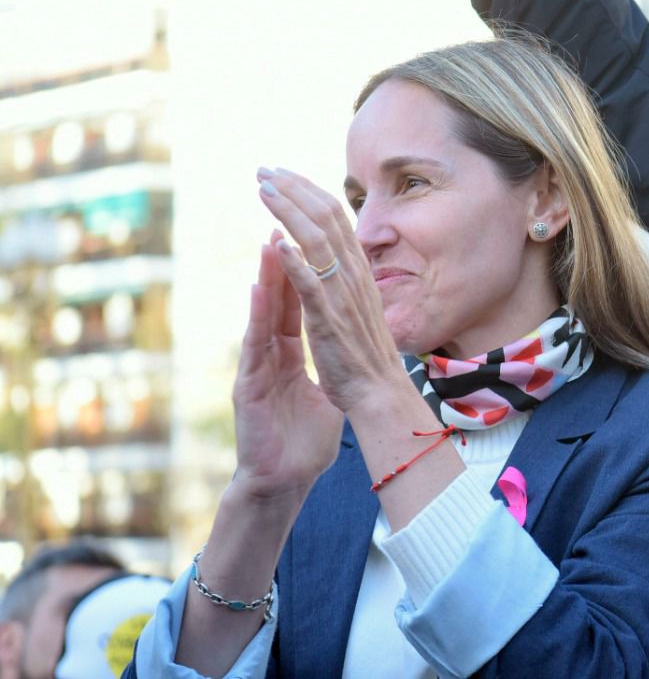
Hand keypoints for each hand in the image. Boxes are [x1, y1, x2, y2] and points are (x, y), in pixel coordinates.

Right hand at [230, 238, 343, 501]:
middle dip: (282, 259)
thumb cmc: (303, 441)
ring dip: (267, 277)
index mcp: (289, 354)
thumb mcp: (324, 395)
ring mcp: (258, 367)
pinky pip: (255, 344)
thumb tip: (348, 354)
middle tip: (285, 219)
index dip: (302, 270)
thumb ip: (327, 370)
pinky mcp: (250, 386)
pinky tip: (259, 288)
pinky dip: (258, 315)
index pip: (296, 304)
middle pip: (278, 300)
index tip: (310, 235)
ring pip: (263, 314)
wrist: (284, 479)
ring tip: (270, 239)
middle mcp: (271, 354)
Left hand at [256, 167, 407, 414]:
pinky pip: (312, 285)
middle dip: (293, 190)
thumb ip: (343, 279)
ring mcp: (341, 295)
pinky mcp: (329, 319)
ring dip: (288, 211)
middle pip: (324, 218)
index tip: (284, 176)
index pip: (334, 218)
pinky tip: (277, 244)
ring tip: (263, 189)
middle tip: (265, 170)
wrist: (379, 390)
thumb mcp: (356, 306)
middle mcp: (352, 275)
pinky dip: (296, 262)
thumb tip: (326, 256)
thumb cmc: (365, 354)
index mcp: (357, 270)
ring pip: (315, 241)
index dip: (308, 192)